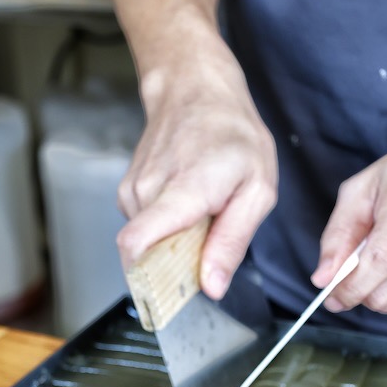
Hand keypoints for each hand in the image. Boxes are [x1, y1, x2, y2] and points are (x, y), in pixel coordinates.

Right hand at [117, 39, 277, 299]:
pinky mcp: (129, 193)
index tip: (170, 296)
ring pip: (149, 245)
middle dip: (178, 265)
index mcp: (183, 192)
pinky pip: (147, 229)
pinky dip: (168, 228)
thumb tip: (212, 287)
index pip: (137, 244)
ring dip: (176, 243)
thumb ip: (233, 242)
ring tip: (202, 213)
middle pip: (149, 257)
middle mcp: (147, 193)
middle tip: (210, 241)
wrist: (196, 90)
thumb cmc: (232, 134)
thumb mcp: (257, 190)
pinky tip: (188, 204)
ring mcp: (133, 192)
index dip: (148, 280)